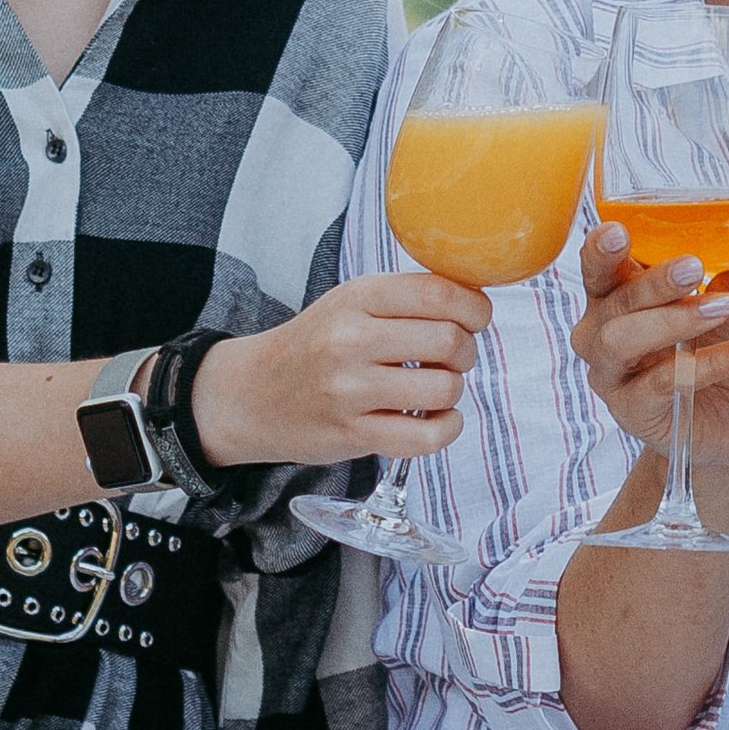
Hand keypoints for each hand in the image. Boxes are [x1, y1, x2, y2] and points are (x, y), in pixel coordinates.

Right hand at [190, 272, 490, 470]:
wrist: (251, 395)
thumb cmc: (315, 345)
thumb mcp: (351, 302)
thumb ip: (407, 298)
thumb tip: (477, 301)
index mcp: (357, 298)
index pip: (438, 292)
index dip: (475, 307)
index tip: (477, 318)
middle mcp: (351, 340)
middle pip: (449, 340)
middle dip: (466, 351)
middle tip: (453, 357)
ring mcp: (350, 391)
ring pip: (444, 388)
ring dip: (454, 390)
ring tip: (437, 388)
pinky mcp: (352, 436)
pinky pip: (426, 437)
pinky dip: (447, 428)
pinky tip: (437, 419)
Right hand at [571, 221, 728, 472]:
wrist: (724, 422)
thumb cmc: (717, 348)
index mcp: (617, 293)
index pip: (597, 263)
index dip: (601, 246)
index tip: (619, 229)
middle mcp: (601, 330)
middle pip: (613, 299)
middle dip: (653, 281)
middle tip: (695, 267)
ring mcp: (611, 374)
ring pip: (622, 341)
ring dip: (674, 320)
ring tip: (722, 308)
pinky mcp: (632, 411)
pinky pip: (663, 384)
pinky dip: (709, 364)